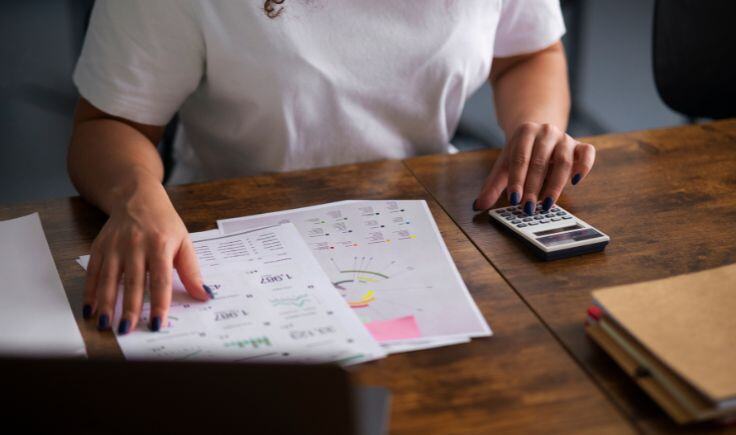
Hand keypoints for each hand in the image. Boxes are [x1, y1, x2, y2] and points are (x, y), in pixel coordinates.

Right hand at [82, 182, 209, 333]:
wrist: (137, 197)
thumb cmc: (164, 223)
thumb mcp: (184, 241)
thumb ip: (192, 271)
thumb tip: (204, 295)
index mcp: (161, 244)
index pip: (161, 279)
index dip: (159, 303)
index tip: (157, 323)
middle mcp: (136, 245)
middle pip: (133, 281)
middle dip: (129, 308)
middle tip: (127, 330)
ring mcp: (115, 246)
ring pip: (109, 279)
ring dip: (106, 303)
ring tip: (105, 325)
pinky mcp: (99, 247)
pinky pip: (93, 272)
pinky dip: (89, 292)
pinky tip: (89, 310)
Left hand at [473, 122, 595, 213]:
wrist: (539, 132)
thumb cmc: (520, 152)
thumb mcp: (504, 165)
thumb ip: (492, 186)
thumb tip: (477, 206)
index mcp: (525, 132)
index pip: (520, 158)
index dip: (517, 180)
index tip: (514, 199)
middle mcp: (547, 132)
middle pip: (540, 162)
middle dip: (533, 187)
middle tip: (528, 208)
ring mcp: (565, 138)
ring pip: (563, 161)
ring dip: (555, 185)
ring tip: (546, 204)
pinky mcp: (581, 146)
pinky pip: (587, 154)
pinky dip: (584, 167)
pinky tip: (575, 182)